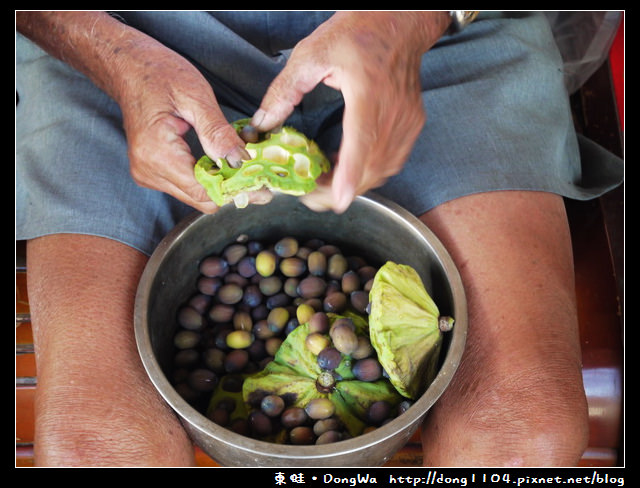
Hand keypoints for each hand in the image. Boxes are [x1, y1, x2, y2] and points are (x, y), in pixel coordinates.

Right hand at [17, 12, 271, 213]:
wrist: (127, 66)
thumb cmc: (157, 73)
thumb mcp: (195, 96)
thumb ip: (218, 132)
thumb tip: (240, 161)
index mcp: (157, 153)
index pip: (204, 190)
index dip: (236, 191)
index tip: (263, 190)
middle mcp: (149, 170)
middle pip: (200, 199)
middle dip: (231, 190)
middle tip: (260, 180)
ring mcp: (147, 173)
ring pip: (194, 196)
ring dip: (220, 185)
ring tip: (245, 171)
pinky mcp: (151, 171)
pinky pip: (186, 186)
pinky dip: (207, 179)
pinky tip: (223, 166)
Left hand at [251, 11, 449, 212]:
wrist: (400, 22)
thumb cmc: (357, 32)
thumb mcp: (311, 53)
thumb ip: (284, 91)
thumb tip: (262, 124)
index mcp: (367, 91)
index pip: (361, 140)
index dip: (349, 174)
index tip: (337, 199)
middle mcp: (392, 110)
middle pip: (371, 165)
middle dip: (341, 190)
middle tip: (312, 198)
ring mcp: (407, 120)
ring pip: (383, 169)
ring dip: (355, 184)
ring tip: (326, 185)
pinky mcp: (412, 124)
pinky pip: (393, 161)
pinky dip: (370, 172)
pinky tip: (349, 169)